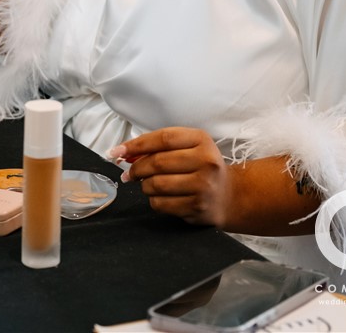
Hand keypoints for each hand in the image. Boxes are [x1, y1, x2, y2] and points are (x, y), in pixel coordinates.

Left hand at [109, 127, 232, 228]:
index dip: (136, 144)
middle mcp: (205, 161)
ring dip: (144, 185)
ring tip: (145, 184)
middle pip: (158, 162)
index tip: (117, 151)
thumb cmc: (201, 166)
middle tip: (129, 172)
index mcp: (201, 139)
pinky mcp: (198, 208)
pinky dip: (153, 200)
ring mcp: (203, 186)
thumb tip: (125, 152)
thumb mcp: (188, 146)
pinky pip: (162, 204)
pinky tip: (157, 197)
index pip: (162, 138)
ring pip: (157, 185)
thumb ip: (159, 146)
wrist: (229, 195)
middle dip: (137, 168)